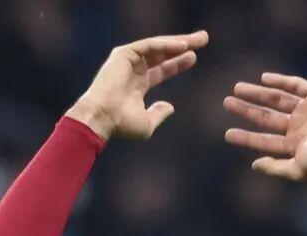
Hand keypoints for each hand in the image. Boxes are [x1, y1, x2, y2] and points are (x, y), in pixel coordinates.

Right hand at [66, 30, 208, 139]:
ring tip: (200, 39)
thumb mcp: (147, 123)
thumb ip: (159, 114)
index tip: (194, 58)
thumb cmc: (121, 125)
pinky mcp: (124, 54)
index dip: (178, 63)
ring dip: (180, 41)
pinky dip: (166, 44)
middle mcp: (134, 69)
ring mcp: (128, 60)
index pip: (161, 69)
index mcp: (138, 84)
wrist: (102, 118)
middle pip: (163, 53)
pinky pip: (150, 45)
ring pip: (158, 46)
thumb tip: (170, 107)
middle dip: (183, 46)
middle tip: (203, 39)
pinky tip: (183, 45)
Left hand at [223, 73, 306, 179]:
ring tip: (237, 88)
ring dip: (258, 93)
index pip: (264, 140)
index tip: (227, 133)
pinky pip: (296, 85)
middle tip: (226, 103)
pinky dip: (281, 81)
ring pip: (277, 99)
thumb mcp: (298, 169)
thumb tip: (254, 165)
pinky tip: (264, 79)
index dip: (245, 137)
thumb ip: (275, 167)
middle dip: (246, 110)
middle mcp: (298, 126)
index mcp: (293, 144)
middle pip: (266, 116)